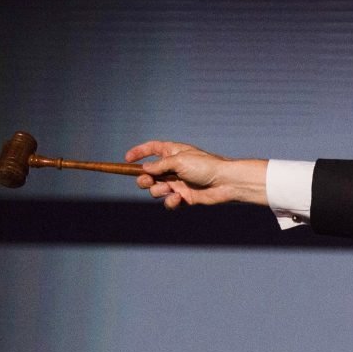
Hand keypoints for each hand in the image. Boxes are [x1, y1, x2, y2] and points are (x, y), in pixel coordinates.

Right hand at [124, 140, 263, 207]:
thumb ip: (159, 165)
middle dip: (144, 179)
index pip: (152, 149)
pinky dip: (171, 202)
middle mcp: (174, 168)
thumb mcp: (179, 160)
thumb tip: (145, 169)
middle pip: (149, 174)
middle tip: (147, 182)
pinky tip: (178, 199)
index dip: (139, 152)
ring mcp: (178, 183)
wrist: (225, 183)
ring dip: (158, 190)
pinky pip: (169, 202)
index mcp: (173, 153)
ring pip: (156, 190)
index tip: (126, 159)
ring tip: (169, 189)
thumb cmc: (205, 166)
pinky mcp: (184, 197)